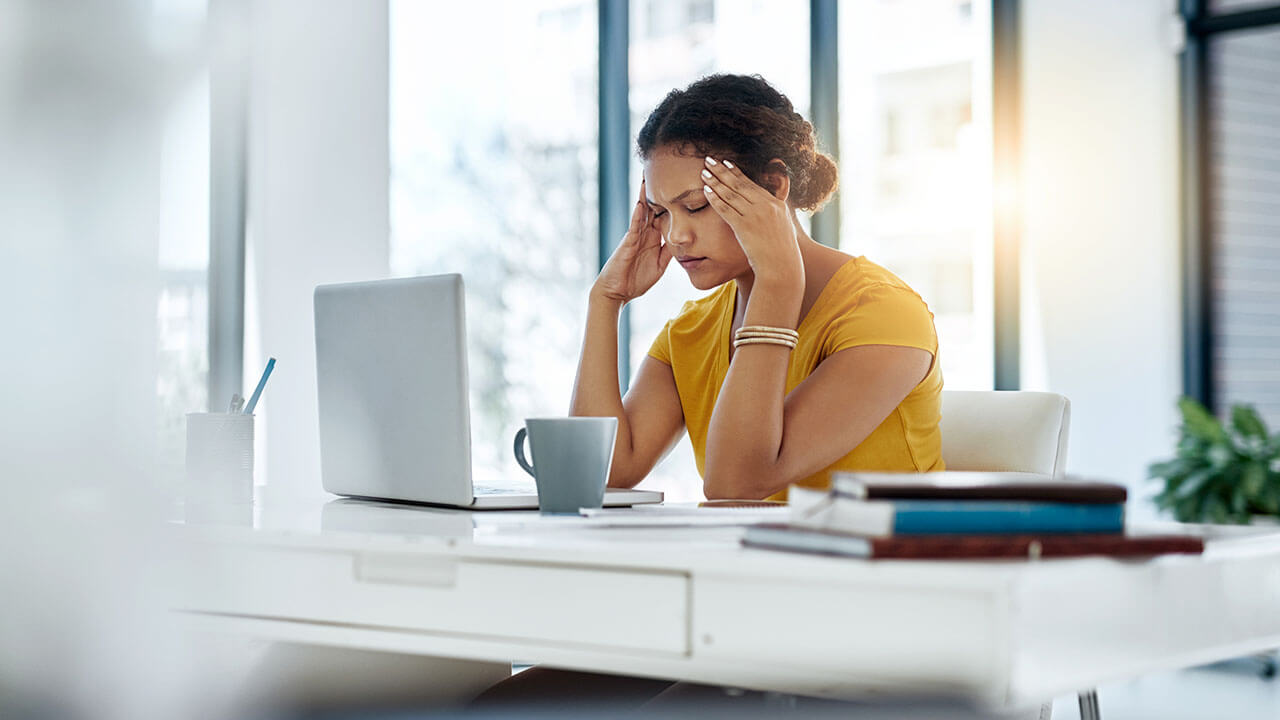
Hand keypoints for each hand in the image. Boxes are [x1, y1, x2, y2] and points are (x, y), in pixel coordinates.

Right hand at [592, 179, 672, 303]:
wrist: (617, 292)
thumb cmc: (636, 280)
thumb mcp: (660, 265)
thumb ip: (669, 252)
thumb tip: (682, 242)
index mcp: (652, 237)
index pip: (663, 214)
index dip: (670, 200)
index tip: (678, 185)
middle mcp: (643, 233)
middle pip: (652, 206)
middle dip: (656, 189)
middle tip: (662, 169)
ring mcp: (634, 236)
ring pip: (642, 211)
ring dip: (645, 195)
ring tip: (648, 177)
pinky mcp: (627, 244)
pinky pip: (634, 227)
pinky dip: (638, 215)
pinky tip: (641, 204)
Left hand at [700, 157, 802, 288]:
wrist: (782, 268)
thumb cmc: (782, 254)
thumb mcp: (784, 229)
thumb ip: (775, 216)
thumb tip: (772, 210)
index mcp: (776, 204)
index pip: (752, 184)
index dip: (737, 173)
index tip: (726, 163)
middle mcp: (767, 206)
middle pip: (740, 184)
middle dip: (722, 171)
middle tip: (709, 159)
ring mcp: (756, 215)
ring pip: (732, 194)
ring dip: (716, 181)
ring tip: (704, 172)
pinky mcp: (745, 226)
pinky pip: (727, 209)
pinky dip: (715, 199)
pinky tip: (706, 191)